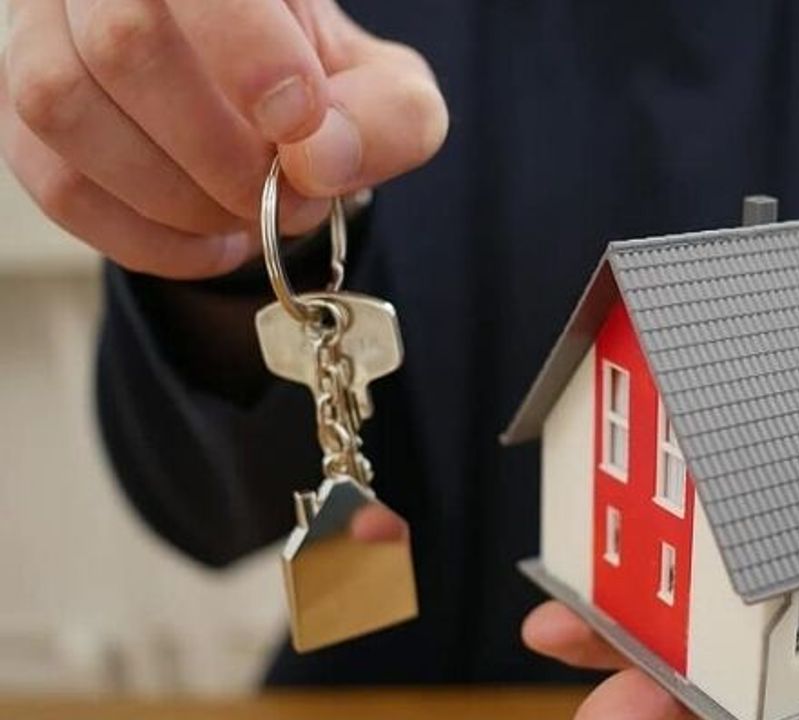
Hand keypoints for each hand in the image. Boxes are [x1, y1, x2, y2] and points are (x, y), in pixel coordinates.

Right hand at [1, 0, 446, 278]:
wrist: (267, 106)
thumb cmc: (324, 86)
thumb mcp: (388, 93)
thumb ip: (386, 117)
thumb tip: (320, 157)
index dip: (248, 53)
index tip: (297, 124)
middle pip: (125, 42)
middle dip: (221, 153)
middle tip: (287, 197)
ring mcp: (45, 31)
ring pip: (63, 106)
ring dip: (177, 197)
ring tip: (248, 219)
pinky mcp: (22, 109)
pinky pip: (54, 179)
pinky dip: (144, 236)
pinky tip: (209, 243)